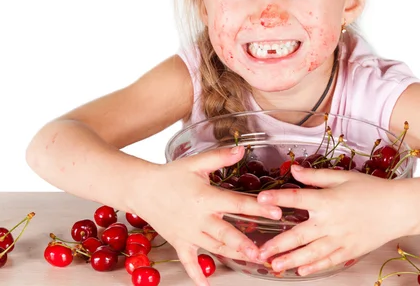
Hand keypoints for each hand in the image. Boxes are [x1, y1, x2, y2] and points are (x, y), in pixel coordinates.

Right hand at [132, 146, 281, 285]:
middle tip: (261, 253)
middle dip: (244, 244)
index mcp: (205, 198)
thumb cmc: (171, 175)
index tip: (277, 213)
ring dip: (233, 255)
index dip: (258, 208)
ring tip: (252, 260)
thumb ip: (220, 157)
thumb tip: (243, 148)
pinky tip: (207, 285)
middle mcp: (198, 219)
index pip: (236, 204)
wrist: (142, 189)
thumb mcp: (196, 163)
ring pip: (214, 248)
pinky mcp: (179, 242)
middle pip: (225, 233)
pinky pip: (188, 261)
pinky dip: (196, 274)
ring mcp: (188, 233)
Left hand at [256, 165, 405, 275]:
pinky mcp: (350, 251)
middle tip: (259, 252)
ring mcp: (340, 239)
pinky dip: (314, 267)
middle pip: (298, 235)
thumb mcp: (342, 177)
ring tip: (274, 266)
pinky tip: (301, 271)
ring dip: (291, 260)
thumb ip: (315, 176)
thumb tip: (293, 169)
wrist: (399, 208)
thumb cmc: (371, 189)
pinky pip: (328, 261)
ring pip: (310, 253)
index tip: (259, 200)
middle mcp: (330, 222)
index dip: (277, 198)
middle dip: (277, 245)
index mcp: (327, 200)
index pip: (296, 199)